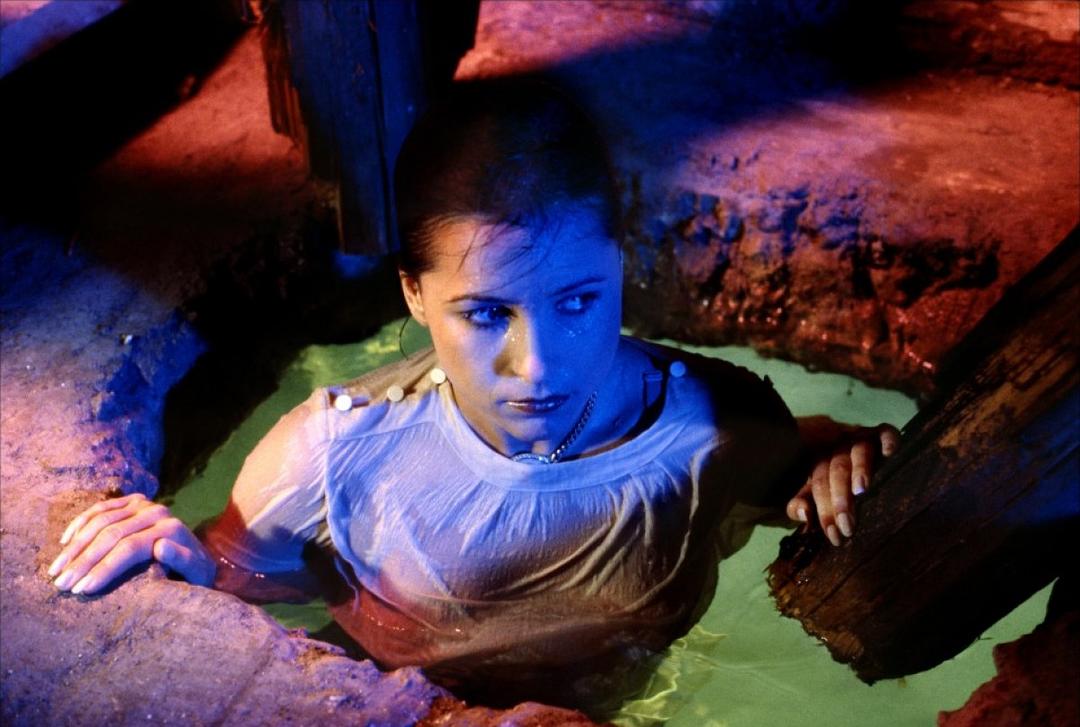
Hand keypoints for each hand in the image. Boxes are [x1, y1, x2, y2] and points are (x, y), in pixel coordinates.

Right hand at [47, 493, 215, 594]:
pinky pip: (101, 508)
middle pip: (111, 534)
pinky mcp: (133, 501)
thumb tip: (160, 546)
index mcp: (171, 529)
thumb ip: (183, 560)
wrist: (201, 556)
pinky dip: (81, 523)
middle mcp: (157, 512)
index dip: (104, 568)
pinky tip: (65, 541)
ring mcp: (144, 504)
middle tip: (60, 583)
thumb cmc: (197, 574)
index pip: (129, 548)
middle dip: (83, 561)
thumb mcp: (198, 574)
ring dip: (76, 546)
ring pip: (101, 521)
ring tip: (56, 570)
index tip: (82, 589)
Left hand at [785, 421, 899, 546]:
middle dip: (841, 499)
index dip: (825, 510)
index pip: (819, 484)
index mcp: (817, 460)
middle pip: (837, 470)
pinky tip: (889, 452)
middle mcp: (837, 447)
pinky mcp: (879, 433)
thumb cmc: (828, 482)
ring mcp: (858, 438)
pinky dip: (888, 439)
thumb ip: (799, 504)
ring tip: (861, 489)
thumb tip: (805, 514)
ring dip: (860, 469)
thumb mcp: (811, 494)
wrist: (847, 447)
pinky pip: (884, 432)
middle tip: (848, 525)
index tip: (834, 535)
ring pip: (858, 451)